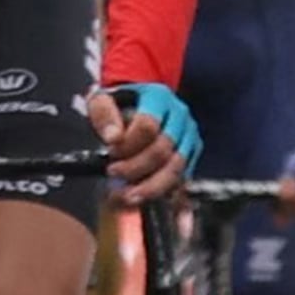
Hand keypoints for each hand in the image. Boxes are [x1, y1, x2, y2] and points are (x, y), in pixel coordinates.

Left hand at [100, 80, 199, 202]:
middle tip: (114, 173)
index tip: (110, 152)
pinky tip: (149, 197)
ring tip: (130, 196)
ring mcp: (188, 134)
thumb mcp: (103, 99)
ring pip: (177, 165)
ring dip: (152, 185)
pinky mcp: (191, 151)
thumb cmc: (120, 100)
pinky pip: (184, 175)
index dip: (128, 144)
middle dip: (136, 166)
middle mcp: (179, 115)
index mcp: (159, 98)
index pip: (148, 126)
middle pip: (163, 148)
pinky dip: (168, 189)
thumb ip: (104, 115)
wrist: (139, 98)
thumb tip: (113, 138)